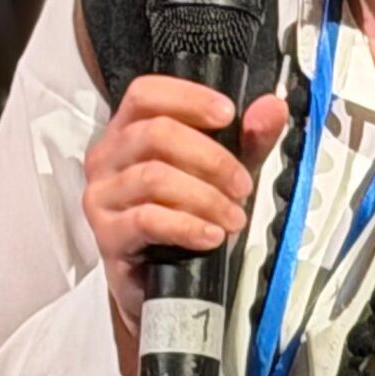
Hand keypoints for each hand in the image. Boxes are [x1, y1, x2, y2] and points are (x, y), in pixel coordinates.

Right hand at [83, 75, 287, 343]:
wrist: (162, 282)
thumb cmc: (185, 214)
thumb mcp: (222, 171)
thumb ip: (248, 139)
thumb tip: (272, 107)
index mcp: (129, 130)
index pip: (146, 93)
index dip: (188, 98)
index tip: (228, 115)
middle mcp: (108, 157)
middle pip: (155, 134)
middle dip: (211, 159)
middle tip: (242, 186)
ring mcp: (102, 195)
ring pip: (154, 177)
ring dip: (206, 197)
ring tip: (234, 217)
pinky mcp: (107, 234)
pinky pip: (147, 219)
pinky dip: (187, 225)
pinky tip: (212, 235)